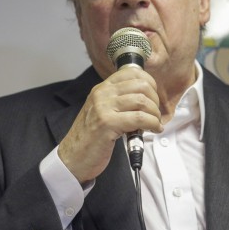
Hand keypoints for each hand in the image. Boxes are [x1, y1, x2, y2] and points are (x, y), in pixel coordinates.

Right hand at [58, 67, 162, 183]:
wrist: (73, 157)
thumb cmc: (91, 137)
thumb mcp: (103, 111)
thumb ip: (119, 102)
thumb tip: (146, 98)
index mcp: (102, 89)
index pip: (131, 72)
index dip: (149, 83)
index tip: (153, 97)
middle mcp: (102, 94)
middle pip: (141, 86)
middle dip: (155, 100)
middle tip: (155, 114)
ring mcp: (104, 108)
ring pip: (142, 101)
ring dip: (155, 114)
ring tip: (155, 123)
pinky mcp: (107, 123)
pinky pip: (140, 118)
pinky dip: (152, 124)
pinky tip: (153, 129)